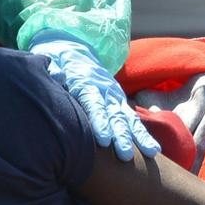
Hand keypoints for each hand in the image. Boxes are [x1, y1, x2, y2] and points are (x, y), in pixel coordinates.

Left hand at [29, 31, 160, 160]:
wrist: (73, 48)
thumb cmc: (58, 63)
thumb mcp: (51, 63)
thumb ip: (53, 71)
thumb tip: (55, 75)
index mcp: (86, 82)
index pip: (94, 103)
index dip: (100, 121)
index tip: (104, 140)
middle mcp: (105, 90)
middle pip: (114, 115)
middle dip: (121, 136)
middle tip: (125, 155)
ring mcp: (115, 96)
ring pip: (128, 118)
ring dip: (138, 137)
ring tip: (149, 153)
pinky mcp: (119, 103)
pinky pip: (133, 120)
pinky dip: (142, 135)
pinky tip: (153, 150)